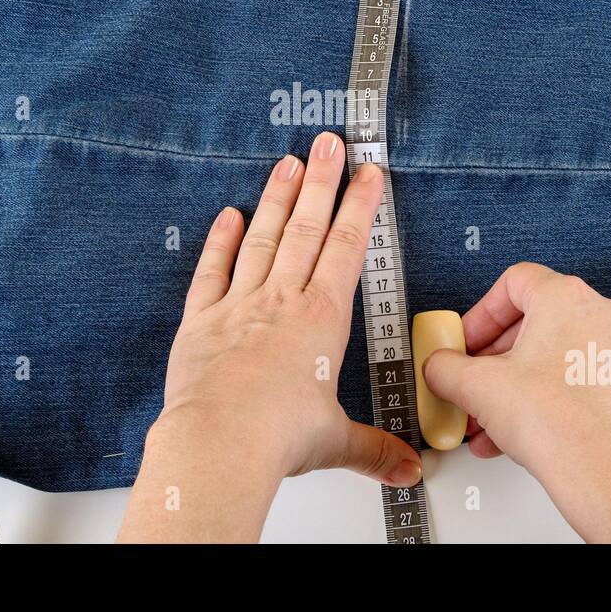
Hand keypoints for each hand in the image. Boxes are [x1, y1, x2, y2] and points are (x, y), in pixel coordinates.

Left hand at [118, 132, 420, 542]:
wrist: (220, 441)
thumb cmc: (278, 436)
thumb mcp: (336, 441)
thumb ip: (374, 448)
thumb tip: (409, 469)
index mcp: (322, 318)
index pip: (348, 248)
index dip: (360, 206)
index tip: (368, 174)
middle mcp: (282, 300)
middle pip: (308, 228)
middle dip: (322, 181)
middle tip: (329, 142)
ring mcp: (239, 304)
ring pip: (263, 237)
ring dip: (277, 198)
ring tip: (287, 162)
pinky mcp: (201, 320)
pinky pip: (212, 270)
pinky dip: (220, 241)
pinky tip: (227, 215)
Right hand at [422, 263, 610, 542]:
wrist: (604, 477)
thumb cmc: (559, 423)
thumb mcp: (477, 387)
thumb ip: (446, 367)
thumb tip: (438, 366)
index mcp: (565, 297)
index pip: (513, 282)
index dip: (479, 314)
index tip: (464, 342)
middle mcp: (597, 316)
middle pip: (530, 322)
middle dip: (490, 357)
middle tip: (469, 378)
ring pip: (547, 357)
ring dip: (508, 384)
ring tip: (482, 417)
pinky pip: (568, 381)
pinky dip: (536, 399)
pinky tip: (508, 434)